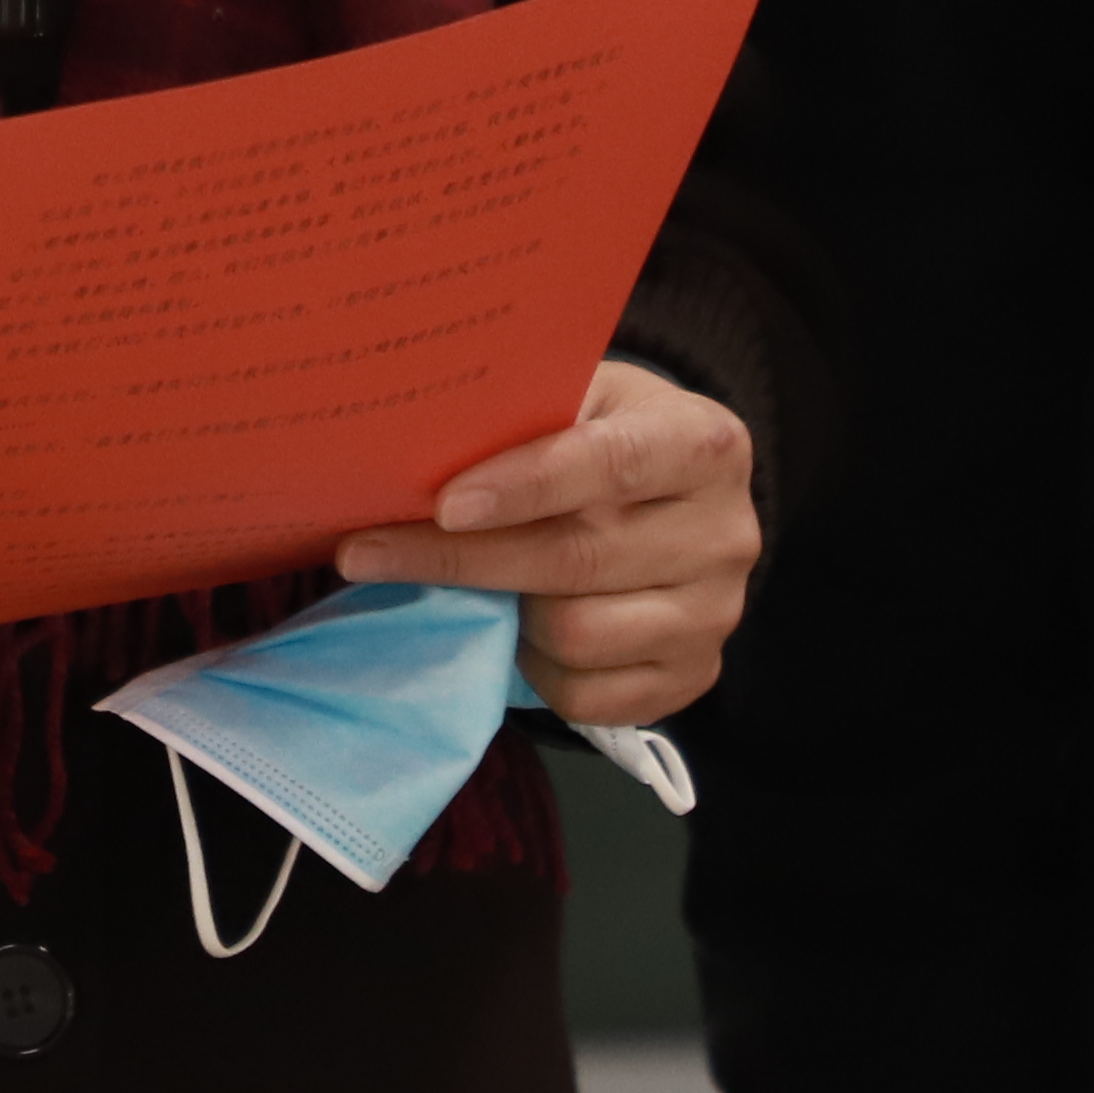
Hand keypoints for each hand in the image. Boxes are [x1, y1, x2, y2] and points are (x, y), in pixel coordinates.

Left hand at [331, 357, 759, 726]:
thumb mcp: (581, 395)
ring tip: (469, 583)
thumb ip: (522, 414)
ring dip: (503, 614)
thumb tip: (406, 447)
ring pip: (576, 635)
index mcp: (704, 442)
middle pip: (576, 559)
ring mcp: (716, 614)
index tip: (442, 505)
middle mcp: (727, 533)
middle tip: (366, 553)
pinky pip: (589, 697)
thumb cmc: (606, 432)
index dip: (523, 486)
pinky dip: (535, 668)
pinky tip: (517, 628)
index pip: (610, 464)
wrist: (676, 496)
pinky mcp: (695, 677)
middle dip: (460, 560)